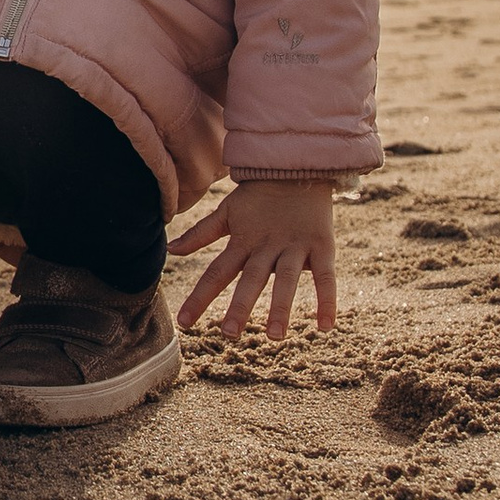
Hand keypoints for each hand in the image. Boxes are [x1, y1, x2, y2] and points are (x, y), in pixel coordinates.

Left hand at [172, 182, 338, 338]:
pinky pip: (325, 276)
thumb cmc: (258, 196)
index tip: (184, 322)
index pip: (216, 273)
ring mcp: (295, 246)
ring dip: (280, 307)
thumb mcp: (227, 212)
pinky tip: (325, 326)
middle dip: (239, 305)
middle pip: (251, 279)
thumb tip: (172, 251)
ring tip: (274, 335)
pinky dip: (326, 299)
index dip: (200, 297)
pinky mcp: (321, 245)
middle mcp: (266, 246)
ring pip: (286, 279)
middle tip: (228, 333)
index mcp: (242, 241)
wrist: (297, 165)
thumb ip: (201, 235)